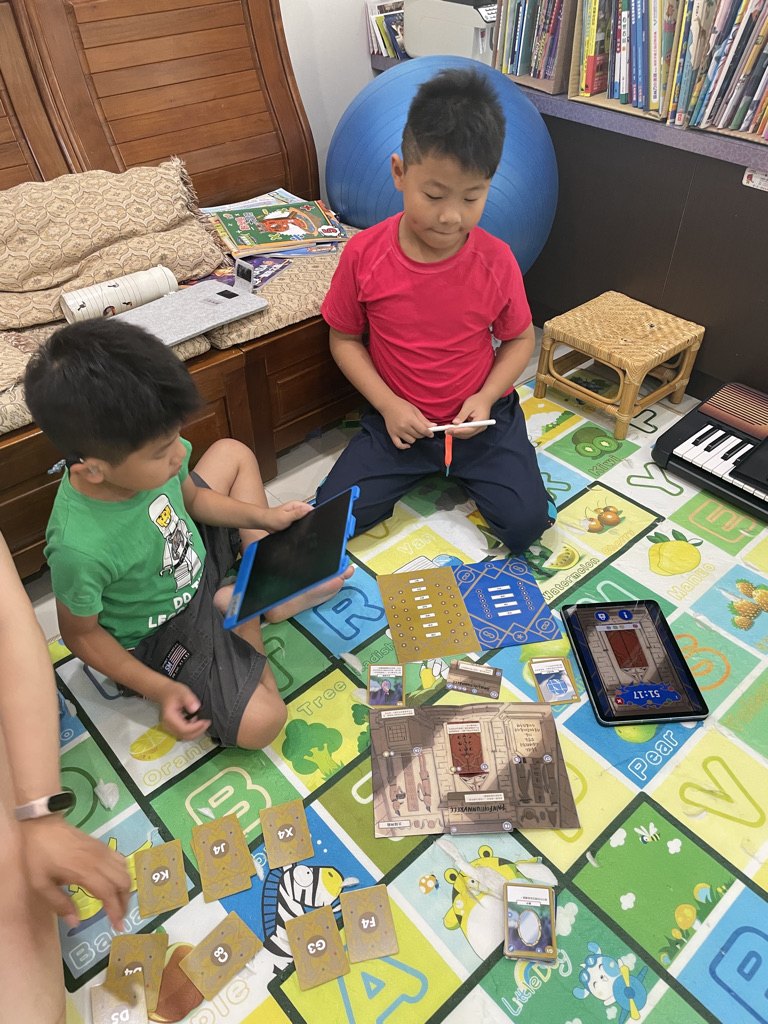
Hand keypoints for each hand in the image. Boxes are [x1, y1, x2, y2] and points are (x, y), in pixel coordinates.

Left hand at [21, 815, 130, 929]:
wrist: (42, 826)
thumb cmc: (39, 857)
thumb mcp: (41, 885)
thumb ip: (59, 904)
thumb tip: (76, 923)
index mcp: (85, 872)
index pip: (108, 894)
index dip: (116, 911)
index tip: (118, 926)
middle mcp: (99, 861)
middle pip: (123, 882)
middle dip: (124, 902)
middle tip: (118, 917)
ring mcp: (103, 851)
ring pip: (125, 870)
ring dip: (125, 888)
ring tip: (117, 902)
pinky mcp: (102, 846)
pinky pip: (120, 860)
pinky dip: (123, 874)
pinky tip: (114, 882)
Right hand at [160, 681, 209, 740]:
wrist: (165, 693)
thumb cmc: (174, 692)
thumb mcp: (183, 692)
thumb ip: (189, 699)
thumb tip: (195, 709)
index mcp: (169, 717)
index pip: (183, 729)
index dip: (195, 727)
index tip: (205, 721)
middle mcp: (167, 725)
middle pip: (184, 735)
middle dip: (198, 731)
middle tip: (207, 723)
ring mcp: (169, 728)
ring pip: (184, 737)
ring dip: (195, 732)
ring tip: (203, 723)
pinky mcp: (172, 729)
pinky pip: (183, 734)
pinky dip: (192, 731)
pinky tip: (197, 723)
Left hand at [259, 500, 312, 532]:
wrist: (265, 523)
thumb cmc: (272, 518)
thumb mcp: (286, 516)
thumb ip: (297, 513)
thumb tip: (308, 509)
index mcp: (296, 505)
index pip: (310, 507)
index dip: (314, 513)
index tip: (315, 518)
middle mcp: (296, 509)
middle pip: (309, 513)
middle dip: (310, 519)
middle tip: (308, 525)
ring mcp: (295, 515)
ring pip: (305, 519)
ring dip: (305, 523)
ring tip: (303, 527)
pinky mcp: (293, 521)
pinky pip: (300, 523)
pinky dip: (301, 527)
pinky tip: (299, 529)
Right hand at [381, 396, 433, 448]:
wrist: (388, 405)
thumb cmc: (402, 406)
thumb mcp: (415, 410)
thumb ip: (424, 420)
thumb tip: (434, 426)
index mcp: (411, 419)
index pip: (423, 430)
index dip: (429, 433)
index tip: (431, 434)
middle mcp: (404, 427)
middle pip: (418, 436)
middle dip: (422, 434)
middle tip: (421, 430)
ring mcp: (398, 431)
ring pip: (411, 441)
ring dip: (414, 438)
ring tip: (413, 432)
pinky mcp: (392, 434)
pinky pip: (399, 445)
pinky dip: (404, 446)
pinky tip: (408, 444)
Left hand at [449, 394, 493, 438]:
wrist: (485, 399)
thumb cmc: (477, 401)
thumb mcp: (468, 406)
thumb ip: (462, 415)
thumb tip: (455, 423)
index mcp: (481, 422)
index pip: (469, 430)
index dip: (459, 431)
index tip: (450, 430)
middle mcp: (481, 427)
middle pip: (468, 434)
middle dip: (457, 433)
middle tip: (446, 431)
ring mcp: (479, 428)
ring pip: (467, 434)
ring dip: (458, 433)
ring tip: (448, 431)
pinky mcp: (476, 427)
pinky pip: (468, 432)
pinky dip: (461, 431)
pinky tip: (454, 429)